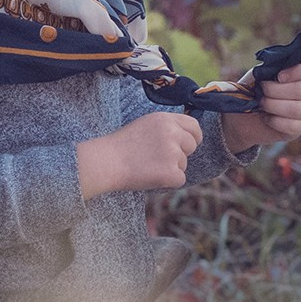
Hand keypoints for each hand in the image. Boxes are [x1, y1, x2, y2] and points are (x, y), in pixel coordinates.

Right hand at [77, 110, 201, 197]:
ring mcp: (173, 153)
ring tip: (147, 166)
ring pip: (183, 164)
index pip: (194, 126)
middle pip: (192, 145)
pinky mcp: (171, 172)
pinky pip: (179, 180)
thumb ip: (166, 127)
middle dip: (180, 154)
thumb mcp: (145, 125)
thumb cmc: (121, 145)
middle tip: (158, 158)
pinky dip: (167, 182)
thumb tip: (185, 137)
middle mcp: (172, 133)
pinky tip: (150, 176)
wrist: (106, 161)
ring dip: (170, 168)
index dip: (193, 136)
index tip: (187, 144)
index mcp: (165, 119)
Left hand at [224, 56, 300, 153]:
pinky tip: (266, 119)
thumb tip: (270, 68)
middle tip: (261, 91)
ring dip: (274, 105)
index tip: (279, 76)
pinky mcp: (296, 128)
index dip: (297, 71)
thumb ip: (264, 70)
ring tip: (261, 104)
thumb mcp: (253, 77)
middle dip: (276, 90)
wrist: (240, 117)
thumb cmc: (249, 93)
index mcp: (294, 75)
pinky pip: (293, 126)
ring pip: (298, 109)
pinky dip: (276, 122)